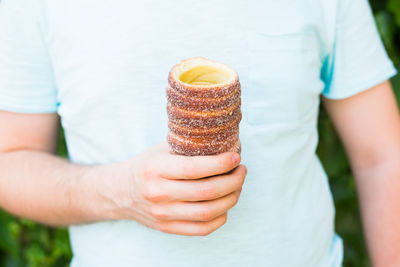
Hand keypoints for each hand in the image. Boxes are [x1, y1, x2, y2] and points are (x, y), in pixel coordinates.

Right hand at [114, 142, 245, 235]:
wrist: (119, 191)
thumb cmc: (146, 166)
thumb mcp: (160, 150)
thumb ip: (186, 146)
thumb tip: (223, 140)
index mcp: (155, 169)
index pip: (194, 168)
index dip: (221, 164)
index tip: (236, 157)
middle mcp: (158, 193)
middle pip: (206, 192)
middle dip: (233, 181)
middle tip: (241, 171)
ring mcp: (162, 214)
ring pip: (207, 212)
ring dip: (231, 198)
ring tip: (237, 186)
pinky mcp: (167, 228)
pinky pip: (201, 229)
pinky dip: (220, 218)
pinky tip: (225, 205)